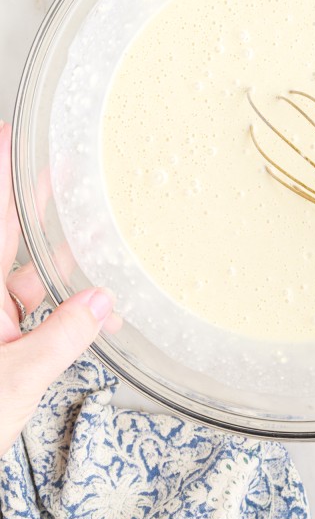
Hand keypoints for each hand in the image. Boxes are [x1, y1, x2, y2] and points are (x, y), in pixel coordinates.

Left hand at [0, 119, 115, 457]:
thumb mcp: (17, 380)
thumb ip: (63, 337)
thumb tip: (100, 302)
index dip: (0, 177)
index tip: (6, 138)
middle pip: (8, 238)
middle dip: (34, 203)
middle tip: (56, 167)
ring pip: (28, 279)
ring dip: (63, 266)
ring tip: (98, 241)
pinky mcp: (1, 343)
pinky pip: (36, 314)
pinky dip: (65, 311)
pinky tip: (96, 311)